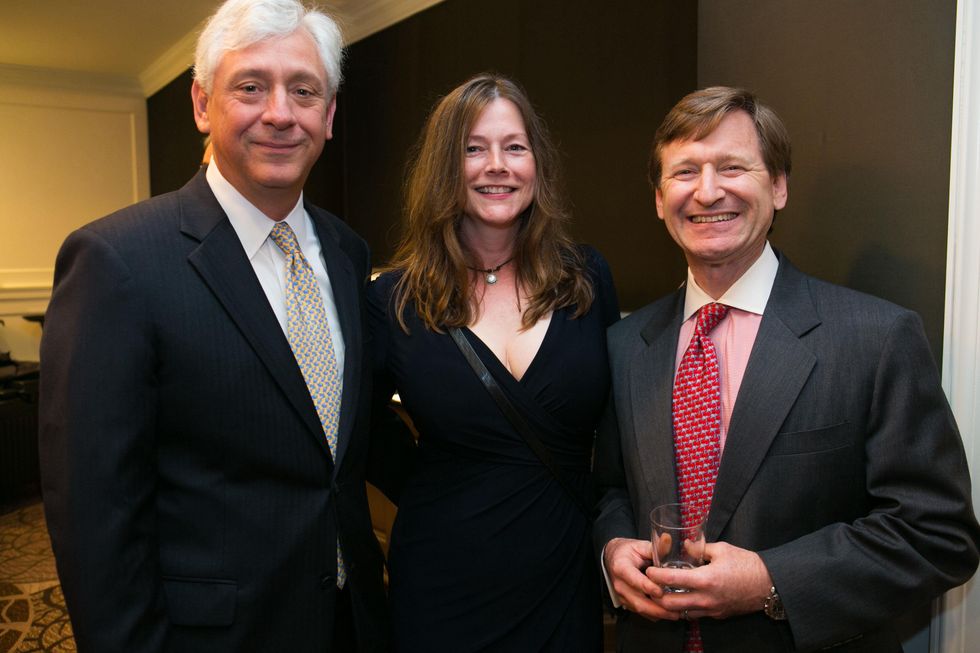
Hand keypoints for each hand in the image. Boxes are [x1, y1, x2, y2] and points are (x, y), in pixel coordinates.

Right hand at [603, 538, 675, 620]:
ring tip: (676, 614)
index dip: (648, 587)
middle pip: (638, 601)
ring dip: (658, 614)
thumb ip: (655, 546)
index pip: (634, 580)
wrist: (614, 558)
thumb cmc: (628, 551)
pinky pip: (641, 612)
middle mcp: (620, 584)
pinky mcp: (626, 602)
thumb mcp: (640, 545)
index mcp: (621, 567)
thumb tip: (668, 539)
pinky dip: (654, 615)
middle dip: (658, 609)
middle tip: (676, 611)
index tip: (661, 592)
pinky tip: (668, 613)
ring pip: (640, 609)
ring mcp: (622, 595)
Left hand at [644, 541, 771, 619]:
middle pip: (670, 604)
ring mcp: (712, 610)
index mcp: (705, 580)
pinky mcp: (717, 615)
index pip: (671, 580)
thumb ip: (700, 548)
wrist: (769, 584)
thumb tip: (685, 545)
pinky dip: (686, 608)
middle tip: (652, 585)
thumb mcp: (722, 549)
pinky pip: (695, 614)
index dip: (655, 576)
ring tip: (665, 592)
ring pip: (682, 613)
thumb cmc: (747, 564)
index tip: (648, 570)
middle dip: (657, 596)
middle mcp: (706, 599)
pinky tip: (684, 597)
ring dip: (671, 604)